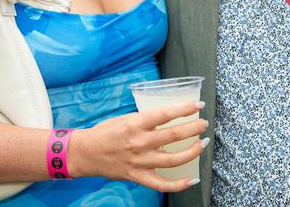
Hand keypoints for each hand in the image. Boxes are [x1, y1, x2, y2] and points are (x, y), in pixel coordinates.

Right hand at [70, 100, 208, 191]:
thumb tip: (170, 115)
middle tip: (203, 124)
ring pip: (173, 160)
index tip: (198, 105)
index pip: (165, 114)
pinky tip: (192, 179)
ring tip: (203, 143)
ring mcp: (140, 162)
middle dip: (193, 128)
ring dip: (192, 151)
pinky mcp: (138, 176)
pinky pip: (162, 184)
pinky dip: (179, 184)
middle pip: (173, 136)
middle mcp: (139, 143)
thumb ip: (147, 119)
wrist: (86, 153)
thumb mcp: (126, 118)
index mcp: (135, 124)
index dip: (184, 109)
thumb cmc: (107, 132)